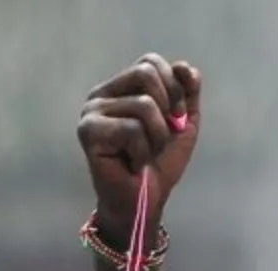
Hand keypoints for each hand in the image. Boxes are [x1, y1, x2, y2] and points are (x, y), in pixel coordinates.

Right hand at [77, 54, 202, 235]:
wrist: (146, 201)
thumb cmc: (159, 163)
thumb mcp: (184, 121)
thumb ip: (188, 91)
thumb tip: (184, 67)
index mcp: (120, 87)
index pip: (150, 62)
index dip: (173, 87)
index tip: (176, 117)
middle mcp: (100, 95)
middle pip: (146, 73)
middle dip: (167, 108)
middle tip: (162, 137)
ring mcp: (91, 112)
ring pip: (143, 105)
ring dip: (157, 137)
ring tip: (145, 155)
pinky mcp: (88, 132)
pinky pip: (131, 129)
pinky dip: (142, 152)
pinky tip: (132, 164)